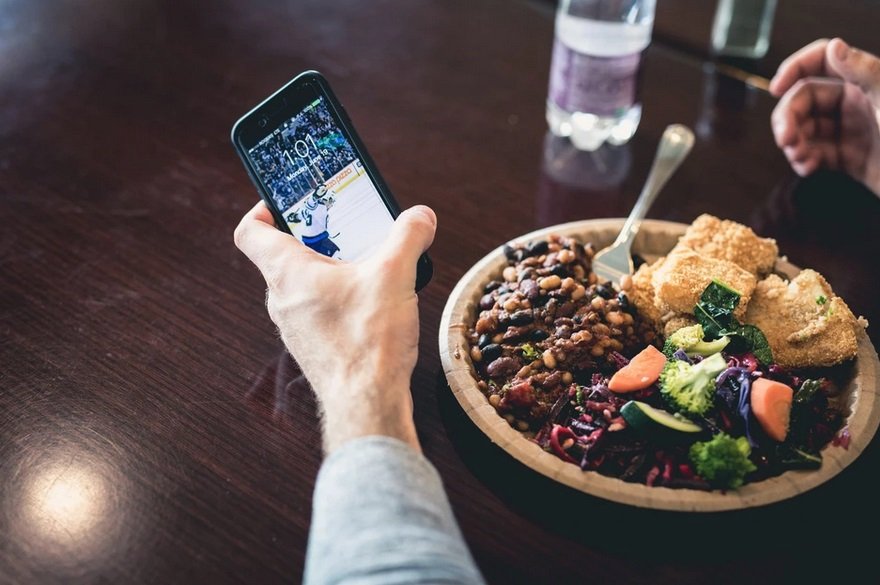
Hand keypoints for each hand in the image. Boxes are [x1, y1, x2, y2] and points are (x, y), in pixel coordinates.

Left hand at [234, 202, 435, 452]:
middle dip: (315, 236)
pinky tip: (372, 302)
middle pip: (284, 255)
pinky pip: (318, 311)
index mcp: (288, 273)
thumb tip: (419, 217)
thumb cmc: (366, 342)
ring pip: (304, 285)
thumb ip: (408, 237)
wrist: (367, 403)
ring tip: (366, 264)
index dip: (264, 208)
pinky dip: (339, 298)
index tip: (286, 200)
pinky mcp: (314, 347)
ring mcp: (296, 327)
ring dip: (330, 269)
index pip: (251, 231)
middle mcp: (283, 300)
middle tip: (345, 227)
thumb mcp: (394, 275)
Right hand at [769, 38, 879, 195]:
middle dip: (788, 118)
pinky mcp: (846, 158)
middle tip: (785, 140)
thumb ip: (866, 72)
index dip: (794, 68)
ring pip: (804, 128)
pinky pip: (814, 153)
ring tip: (799, 157)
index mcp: (863, 82)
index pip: (820, 61)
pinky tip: (809, 168)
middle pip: (803, 99)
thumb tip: (834, 47)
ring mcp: (848, 130)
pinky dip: (804, 160)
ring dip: (793, 142)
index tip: (775, 89)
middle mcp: (852, 103)